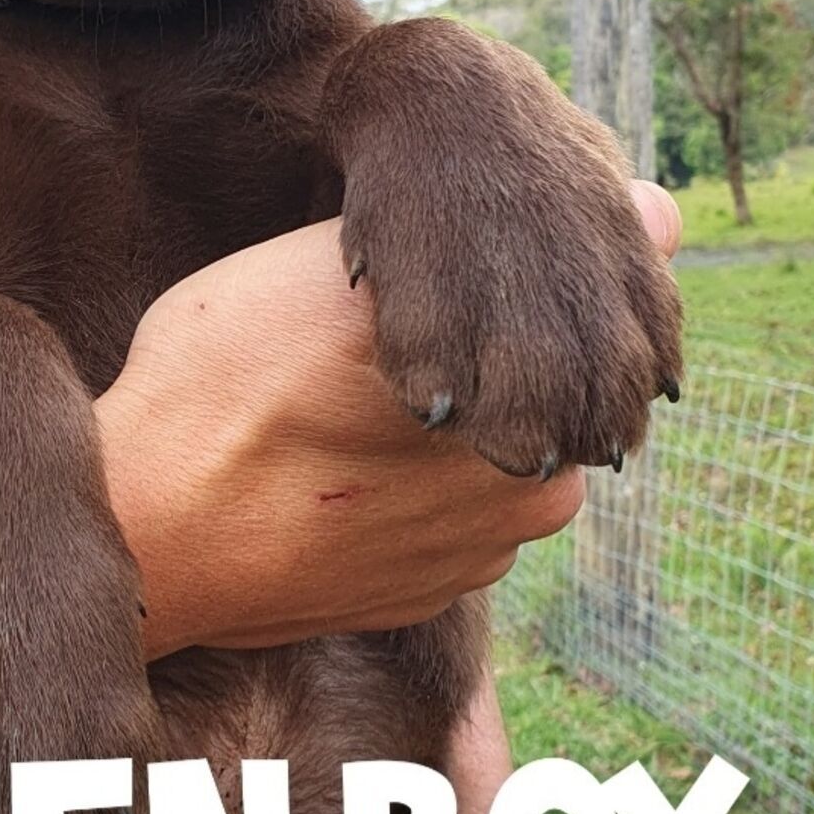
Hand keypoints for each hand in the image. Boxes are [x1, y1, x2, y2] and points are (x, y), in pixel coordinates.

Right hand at [98, 179, 680, 655]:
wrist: (146, 532)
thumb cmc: (226, 385)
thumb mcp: (346, 272)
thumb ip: (507, 246)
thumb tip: (666, 209)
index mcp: (534, 412)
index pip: (563, 331)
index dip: (503, 288)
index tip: (434, 277)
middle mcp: (528, 496)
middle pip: (526, 397)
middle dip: (475, 363)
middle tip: (356, 341)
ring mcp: (473, 563)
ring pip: (480, 462)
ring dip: (432, 432)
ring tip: (329, 403)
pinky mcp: (417, 604)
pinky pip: (435, 524)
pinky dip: (395, 492)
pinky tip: (326, 464)